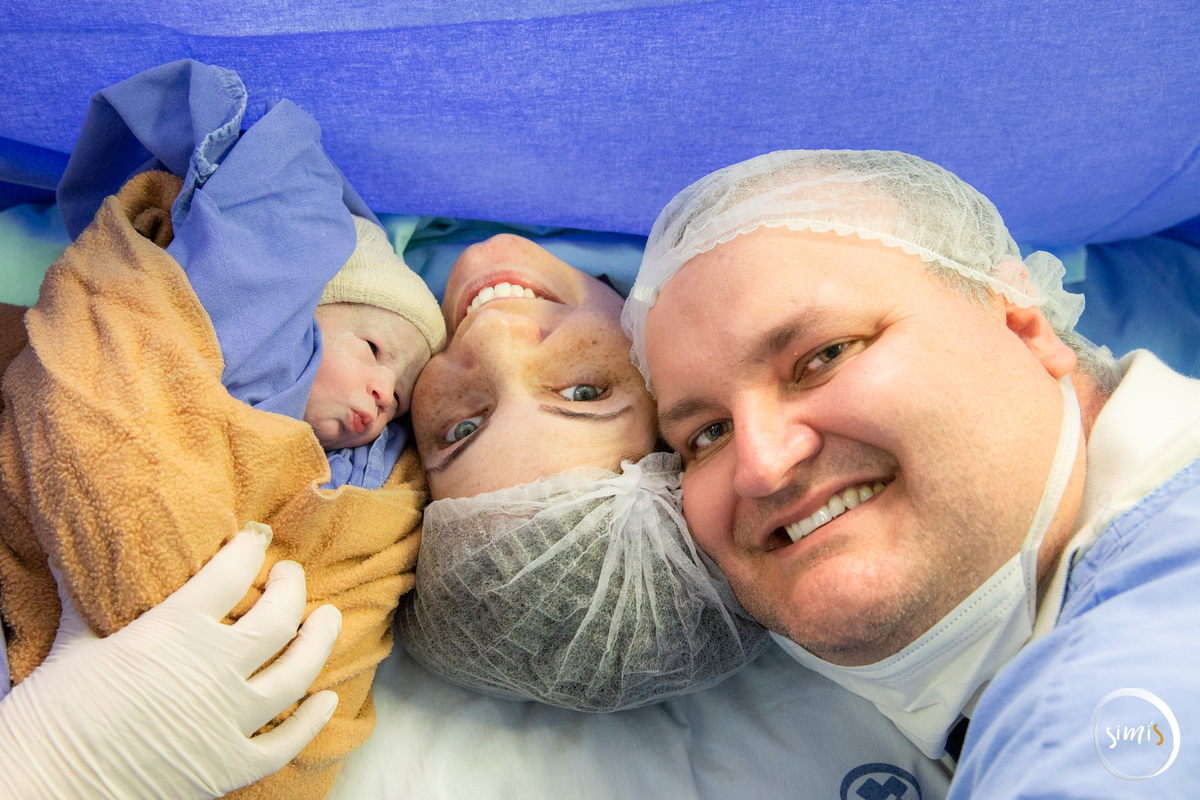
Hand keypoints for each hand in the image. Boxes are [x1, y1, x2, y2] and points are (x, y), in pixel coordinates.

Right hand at [0, 523, 340, 798]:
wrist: (42, 791)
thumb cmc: (50, 718)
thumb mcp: (74, 648)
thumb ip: (94, 605)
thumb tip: (82, 564)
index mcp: (174, 631)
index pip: (230, 574)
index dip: (248, 550)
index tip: (254, 540)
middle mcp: (212, 670)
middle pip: (279, 617)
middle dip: (292, 587)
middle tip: (291, 575)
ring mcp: (227, 721)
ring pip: (298, 672)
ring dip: (320, 640)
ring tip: (327, 619)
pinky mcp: (230, 766)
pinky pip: (288, 740)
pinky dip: (313, 719)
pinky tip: (327, 698)